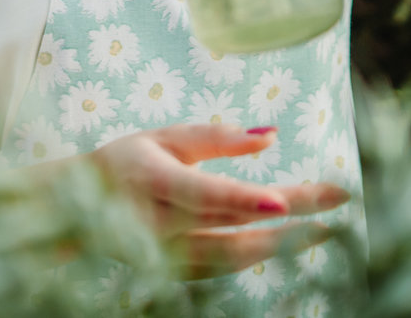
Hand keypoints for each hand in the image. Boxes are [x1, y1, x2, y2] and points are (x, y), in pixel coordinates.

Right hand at [89, 123, 348, 273]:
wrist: (74, 209)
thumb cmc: (126, 161)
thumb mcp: (164, 137)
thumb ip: (217, 137)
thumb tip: (272, 137)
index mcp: (152, 180)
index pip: (203, 194)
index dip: (242, 200)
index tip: (283, 204)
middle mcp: (158, 224)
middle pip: (231, 225)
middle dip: (287, 217)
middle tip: (336, 204)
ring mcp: (165, 256)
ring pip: (232, 257)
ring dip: (282, 244)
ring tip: (324, 227)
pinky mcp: (174, 273)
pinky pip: (224, 268)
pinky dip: (259, 254)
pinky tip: (288, 242)